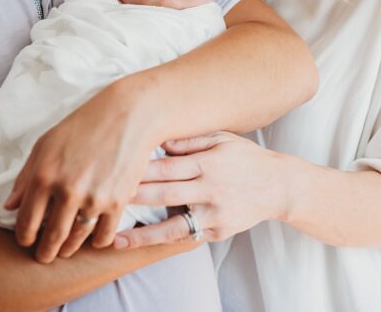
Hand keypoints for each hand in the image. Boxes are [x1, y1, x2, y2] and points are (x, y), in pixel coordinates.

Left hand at [4, 85, 160, 263]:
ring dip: (69, 249)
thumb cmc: (82, 126)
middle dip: (45, 252)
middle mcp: (66, 190)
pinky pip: (104, 235)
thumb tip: (9, 206)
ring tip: (66, 251)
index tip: (26, 241)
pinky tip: (93, 239)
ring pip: (77, 238)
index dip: (24, 237)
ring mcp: (93, 198)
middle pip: (51, 236)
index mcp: (43, 175)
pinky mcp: (117, 202)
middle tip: (44, 257)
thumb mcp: (45, 145)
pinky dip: (97, 242)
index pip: (26, 221)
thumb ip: (25, 177)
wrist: (127, 115)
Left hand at [113, 131, 287, 248]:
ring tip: (112, 234)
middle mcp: (211, 188)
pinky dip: (157, 239)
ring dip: (139, 230)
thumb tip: (158, 139)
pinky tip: (134, 241)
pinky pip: (183, 236)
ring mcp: (215, 213)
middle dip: (132, 196)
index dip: (139, 168)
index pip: (167, 165)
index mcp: (209, 161)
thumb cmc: (245, 157)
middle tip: (101, 197)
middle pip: (165, 193)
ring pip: (171, 223)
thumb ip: (190, 139)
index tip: (112, 168)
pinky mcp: (218, 231)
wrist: (279, 186)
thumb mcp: (222, 138)